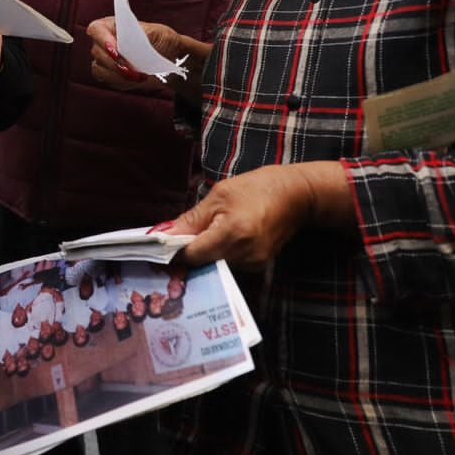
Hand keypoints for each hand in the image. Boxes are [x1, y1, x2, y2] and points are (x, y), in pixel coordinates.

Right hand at [86, 17, 208, 103]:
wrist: (170, 57)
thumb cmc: (161, 40)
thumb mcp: (157, 33)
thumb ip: (142, 35)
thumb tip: (131, 42)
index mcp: (112, 25)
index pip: (96, 29)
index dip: (103, 40)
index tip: (117, 51)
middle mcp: (104, 41)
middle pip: (97, 52)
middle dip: (114, 63)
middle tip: (132, 70)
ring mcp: (105, 59)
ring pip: (99, 68)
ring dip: (118, 74)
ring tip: (138, 76)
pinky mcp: (109, 74)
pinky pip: (106, 79)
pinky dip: (120, 81)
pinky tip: (135, 79)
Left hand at [168, 162, 354, 269]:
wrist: (297, 196)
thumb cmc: (257, 188)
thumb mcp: (219, 195)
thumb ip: (191, 220)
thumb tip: (162, 235)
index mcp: (232, 233)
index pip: (192, 255)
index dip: (173, 252)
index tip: (158, 247)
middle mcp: (244, 254)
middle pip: (202, 264)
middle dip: (186, 253)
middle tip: (173, 242)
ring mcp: (254, 263)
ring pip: (213, 265)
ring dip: (202, 254)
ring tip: (199, 236)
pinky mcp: (259, 266)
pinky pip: (228, 264)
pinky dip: (217, 255)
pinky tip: (216, 240)